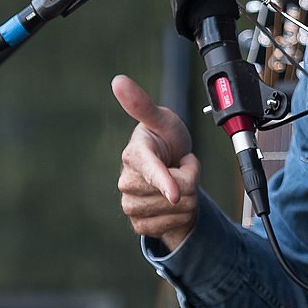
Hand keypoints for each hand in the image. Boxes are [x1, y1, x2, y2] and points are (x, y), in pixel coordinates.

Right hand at [113, 74, 199, 251]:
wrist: (171, 170)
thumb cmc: (166, 139)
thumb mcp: (162, 120)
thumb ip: (142, 104)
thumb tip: (118, 80)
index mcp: (133, 155)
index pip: (150, 170)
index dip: (164, 181)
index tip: (175, 192)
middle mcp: (127, 182)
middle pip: (175, 192)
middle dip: (189, 179)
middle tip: (180, 166)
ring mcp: (131, 205)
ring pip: (177, 210)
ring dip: (188, 198)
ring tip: (178, 183)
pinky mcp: (139, 224)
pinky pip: (172, 227)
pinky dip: (182, 217)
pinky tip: (173, 204)